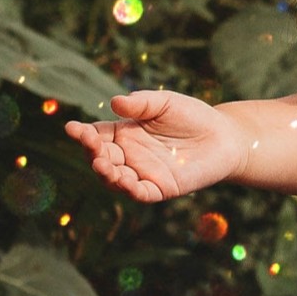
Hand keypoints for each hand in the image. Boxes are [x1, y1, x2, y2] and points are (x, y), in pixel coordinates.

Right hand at [63, 90, 250, 203]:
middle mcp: (129, 156)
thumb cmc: (193, 116)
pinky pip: (141, 193)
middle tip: (92, 145)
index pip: (96, 135)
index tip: (71, 128)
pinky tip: (125, 181)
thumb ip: (141, 103)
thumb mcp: (165, 103)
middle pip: (101, 158)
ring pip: (115, 179)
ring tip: (102, 164)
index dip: (82, 134)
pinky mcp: (161, 188)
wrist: (225, 136)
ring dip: (106, 174)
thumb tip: (114, 102)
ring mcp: (143, 174)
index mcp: (124, 134)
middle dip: (92, 153)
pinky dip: (130, 190)